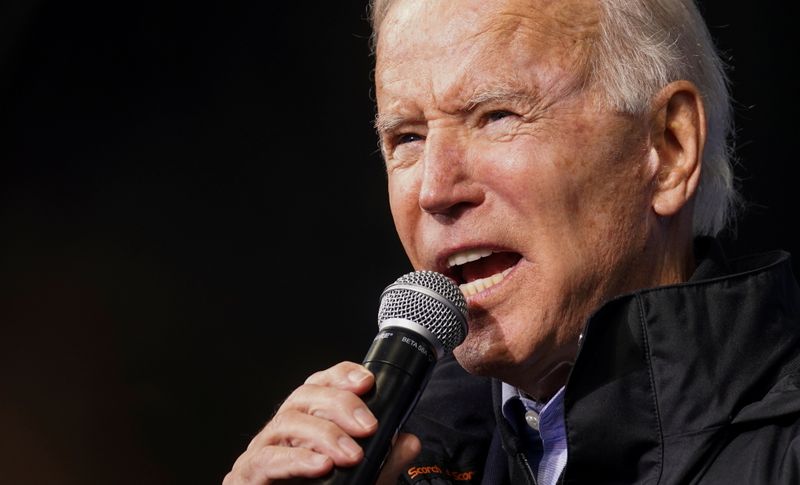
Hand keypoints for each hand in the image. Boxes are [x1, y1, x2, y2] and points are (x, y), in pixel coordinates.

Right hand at [222, 361, 420, 483]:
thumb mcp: (363, 478)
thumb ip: (385, 461)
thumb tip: (410, 442)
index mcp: (308, 422)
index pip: (321, 383)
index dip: (342, 375)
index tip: (367, 381)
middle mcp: (284, 430)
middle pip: (305, 396)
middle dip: (340, 405)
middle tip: (368, 426)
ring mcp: (263, 450)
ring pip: (287, 423)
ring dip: (324, 435)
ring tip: (351, 454)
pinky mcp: (247, 474)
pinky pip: (267, 459)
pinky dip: (296, 460)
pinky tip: (320, 465)